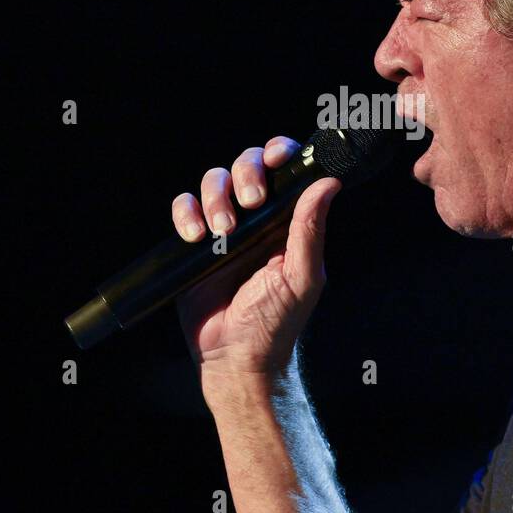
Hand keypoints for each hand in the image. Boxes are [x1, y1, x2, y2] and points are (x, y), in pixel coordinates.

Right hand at [171, 135, 341, 393]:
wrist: (236, 359)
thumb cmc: (276, 322)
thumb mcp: (301, 275)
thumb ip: (310, 229)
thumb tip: (329, 182)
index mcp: (286, 221)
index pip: (282, 170)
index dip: (278, 153)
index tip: (275, 157)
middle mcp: (255, 219)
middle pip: (245, 164)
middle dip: (245, 172)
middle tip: (250, 201)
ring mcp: (222, 229)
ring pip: (213, 181)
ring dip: (215, 196)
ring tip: (221, 231)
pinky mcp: (192, 245)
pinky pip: (183, 209)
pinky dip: (186, 213)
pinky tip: (196, 236)